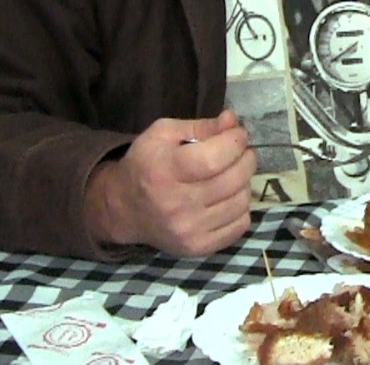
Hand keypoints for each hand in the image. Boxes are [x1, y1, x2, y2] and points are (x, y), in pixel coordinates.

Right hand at [83, 109, 255, 255]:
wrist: (124, 208)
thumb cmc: (146, 164)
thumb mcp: (164, 134)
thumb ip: (201, 127)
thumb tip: (232, 121)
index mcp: (165, 170)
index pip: (214, 159)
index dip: (235, 142)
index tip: (239, 134)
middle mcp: (176, 204)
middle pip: (232, 180)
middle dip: (246, 159)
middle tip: (242, 152)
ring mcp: (188, 230)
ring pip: (240, 202)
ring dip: (244, 183)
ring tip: (233, 174)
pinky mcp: (197, 247)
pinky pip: (239, 226)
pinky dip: (240, 208)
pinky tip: (228, 198)